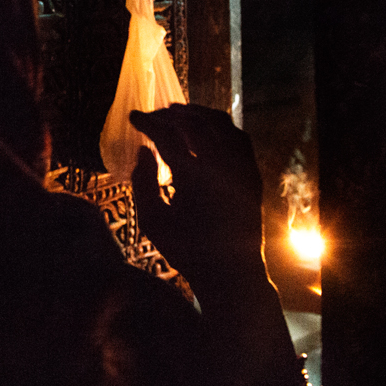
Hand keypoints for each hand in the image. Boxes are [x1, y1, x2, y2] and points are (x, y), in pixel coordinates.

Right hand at [129, 105, 267, 295]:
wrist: (231, 272)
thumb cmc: (186, 250)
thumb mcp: (152, 222)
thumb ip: (142, 182)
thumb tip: (142, 150)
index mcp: (193, 177)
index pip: (166, 136)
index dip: (147, 123)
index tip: (133, 117)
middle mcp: (221, 166)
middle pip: (191, 122)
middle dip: (168, 114)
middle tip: (152, 116)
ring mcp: (241, 167)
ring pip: (218, 123)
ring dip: (195, 114)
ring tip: (176, 113)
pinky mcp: (252, 173)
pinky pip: (237, 136)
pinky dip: (219, 125)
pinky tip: (205, 127)